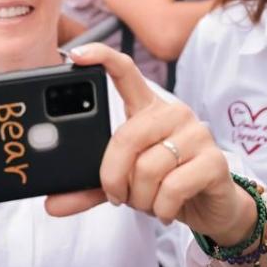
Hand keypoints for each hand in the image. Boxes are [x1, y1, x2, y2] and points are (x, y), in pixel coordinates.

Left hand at [45, 44, 256, 245]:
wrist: (212, 209)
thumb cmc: (166, 185)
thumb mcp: (124, 183)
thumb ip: (91, 189)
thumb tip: (53, 205)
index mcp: (148, 109)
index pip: (125, 71)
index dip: (101, 58)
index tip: (75, 56)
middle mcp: (174, 113)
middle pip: (126, 136)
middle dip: (113, 177)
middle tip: (118, 196)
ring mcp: (197, 134)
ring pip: (148, 167)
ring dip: (140, 198)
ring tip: (148, 203)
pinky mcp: (214, 161)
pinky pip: (172, 187)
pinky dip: (162, 207)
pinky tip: (167, 210)